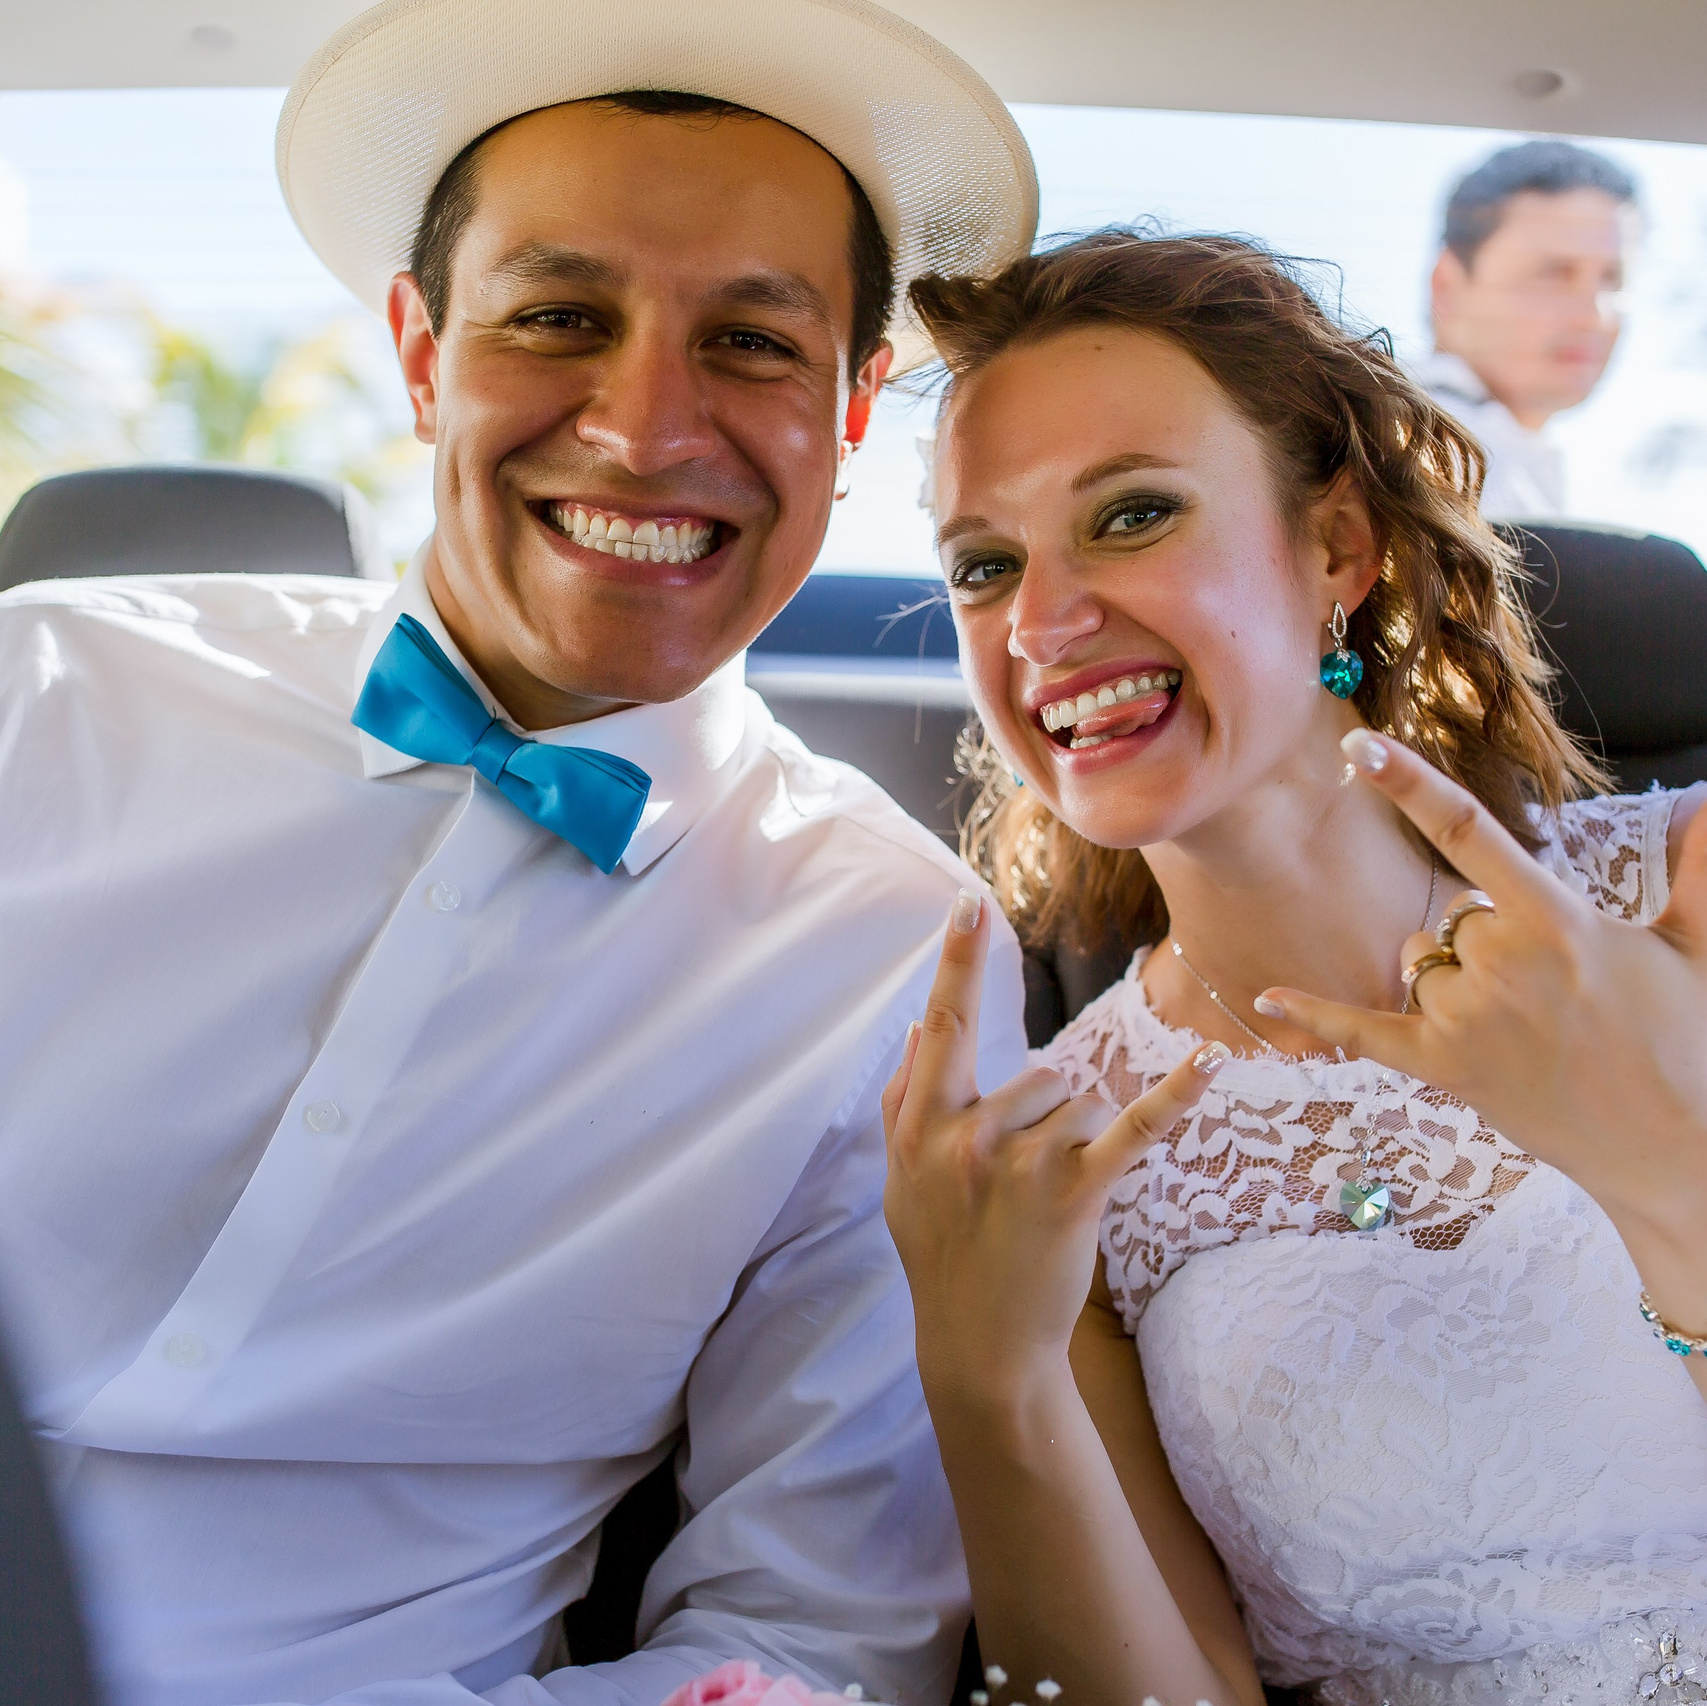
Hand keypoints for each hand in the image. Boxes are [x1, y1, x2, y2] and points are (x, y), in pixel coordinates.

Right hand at [881, 888, 1227, 1407]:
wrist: (981, 1348)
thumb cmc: (939, 1257)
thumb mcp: (900, 1181)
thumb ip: (901, 1101)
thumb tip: (915, 1029)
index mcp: (921, 1127)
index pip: (942, 1026)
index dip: (957, 961)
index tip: (968, 903)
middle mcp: (967, 1135)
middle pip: (1035, 1074)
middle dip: (1041, 1119)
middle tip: (1014, 1192)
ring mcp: (1023, 1161)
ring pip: (1077, 1104)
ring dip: (1076, 1146)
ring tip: (1044, 1209)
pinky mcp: (1076, 1191)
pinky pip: (1133, 1128)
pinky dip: (1175, 1098)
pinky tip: (1207, 1066)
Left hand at [1258, 730, 1706, 1336]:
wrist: (1674, 1151)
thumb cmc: (1687, 1040)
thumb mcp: (1696, 945)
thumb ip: (1697, 865)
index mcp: (1558, 921)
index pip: (1469, 833)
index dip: (1409, 783)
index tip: (1358, 745)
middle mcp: (1502, 963)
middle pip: (1448, 914)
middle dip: (1484, 937)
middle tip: (1551, 991)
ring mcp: (1467, 1018)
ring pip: (1418, 959)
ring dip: (1451, 977)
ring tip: (1523, 1024)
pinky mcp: (1444, 1068)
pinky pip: (1364, 1030)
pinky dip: (1317, 1014)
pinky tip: (1266, 995)